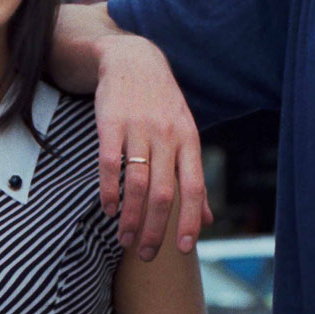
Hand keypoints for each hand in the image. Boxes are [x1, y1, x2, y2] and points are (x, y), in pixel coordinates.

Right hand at [94, 35, 210, 261]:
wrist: (134, 59)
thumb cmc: (162, 104)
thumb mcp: (185, 134)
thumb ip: (193, 177)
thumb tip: (206, 220)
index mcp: (189, 140)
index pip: (194, 187)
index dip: (189, 220)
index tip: (182, 249)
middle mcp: (167, 135)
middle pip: (164, 192)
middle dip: (154, 229)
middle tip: (145, 254)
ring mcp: (139, 127)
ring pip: (137, 182)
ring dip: (129, 216)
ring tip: (123, 238)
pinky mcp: (111, 121)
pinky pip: (110, 163)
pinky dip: (109, 190)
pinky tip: (108, 208)